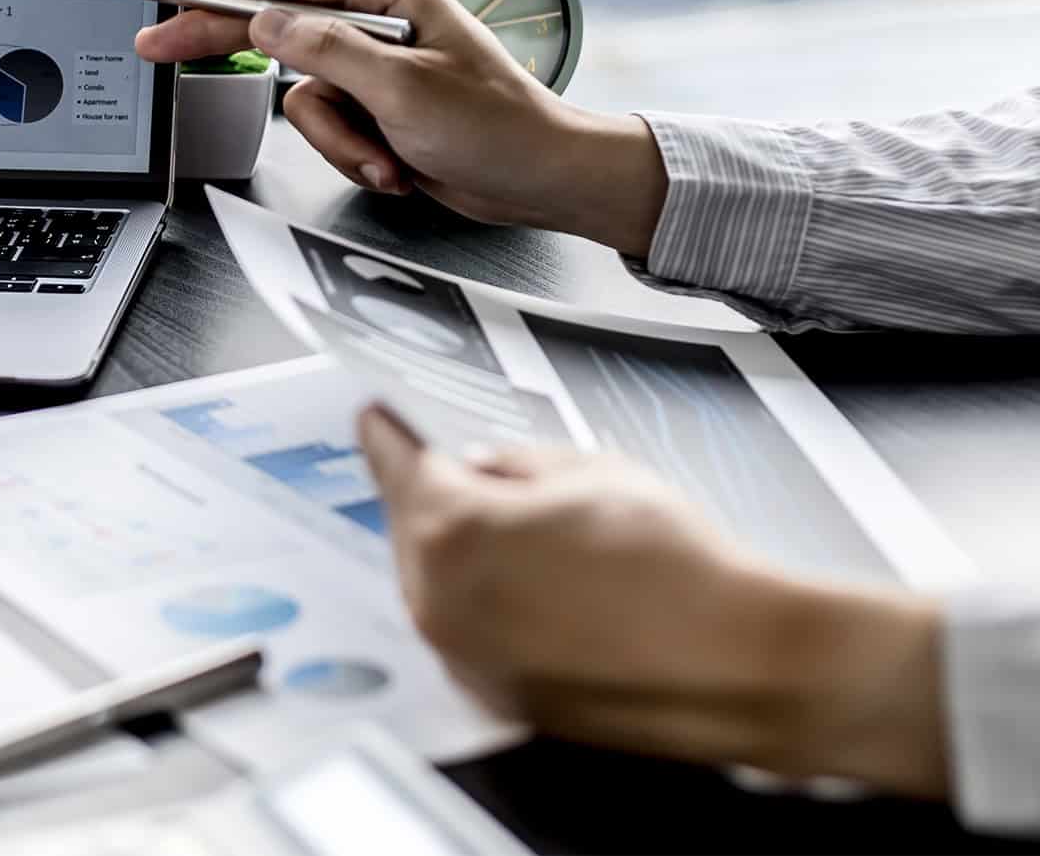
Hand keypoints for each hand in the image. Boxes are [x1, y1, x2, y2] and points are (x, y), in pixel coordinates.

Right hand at [135, 0, 668, 255]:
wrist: (539, 181)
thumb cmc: (498, 125)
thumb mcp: (405, 86)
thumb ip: (327, 51)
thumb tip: (267, 23)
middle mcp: (377, 30)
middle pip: (279, 28)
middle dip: (227, 44)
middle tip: (160, 45)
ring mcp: (373, 76)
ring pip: (303, 101)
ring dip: (340, 140)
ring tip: (387, 156)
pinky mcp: (374, 116)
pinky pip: (327, 133)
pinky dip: (356, 158)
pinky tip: (398, 167)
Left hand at [358, 406, 948, 797]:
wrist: (739, 665)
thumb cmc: (674, 563)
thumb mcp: (592, 472)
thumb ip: (515, 462)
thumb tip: (479, 467)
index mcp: (452, 531)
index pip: (398, 466)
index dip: (387, 435)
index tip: (377, 419)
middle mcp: (440, 601)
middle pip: (410, 528)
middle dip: (432, 495)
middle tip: (463, 470)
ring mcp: (463, 658)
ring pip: (434, 584)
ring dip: (457, 553)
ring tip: (518, 532)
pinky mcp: (495, 698)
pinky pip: (467, 632)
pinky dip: (484, 604)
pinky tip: (537, 588)